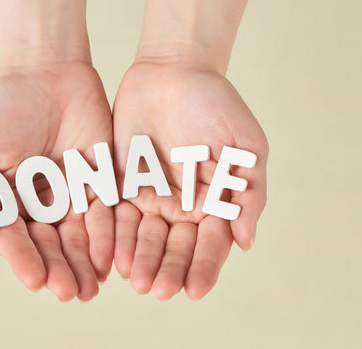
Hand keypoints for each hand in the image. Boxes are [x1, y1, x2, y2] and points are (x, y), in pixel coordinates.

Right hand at [0, 62, 112, 300]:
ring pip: (79, 238)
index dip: (24, 260)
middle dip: (59, 270)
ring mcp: (71, 195)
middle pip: (50, 246)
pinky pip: (105, 214)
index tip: (34, 280)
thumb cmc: (5, 109)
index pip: (16, 239)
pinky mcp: (100, 182)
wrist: (48, 73)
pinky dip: (106, 236)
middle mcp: (40, 206)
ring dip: (83, 264)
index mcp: (8, 203)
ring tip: (89, 288)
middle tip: (69, 293)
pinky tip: (108, 258)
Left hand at [112, 62, 267, 299]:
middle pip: (175, 246)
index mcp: (214, 201)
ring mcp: (151, 195)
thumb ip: (248, 192)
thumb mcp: (245, 145)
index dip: (203, 267)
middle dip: (168, 269)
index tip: (194, 289)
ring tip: (136, 281)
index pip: (210, 243)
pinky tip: (113, 254)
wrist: (173, 70)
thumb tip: (246, 242)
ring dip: (140, 259)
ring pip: (144, 236)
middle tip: (159, 290)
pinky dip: (115, 234)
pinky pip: (117, 214)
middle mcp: (182, 205)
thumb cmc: (216, 104)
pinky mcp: (122, 182)